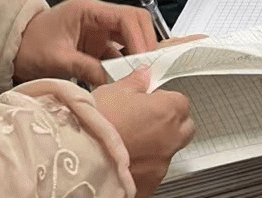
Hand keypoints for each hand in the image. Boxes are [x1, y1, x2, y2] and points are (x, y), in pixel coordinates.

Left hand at [14, 0, 157, 87]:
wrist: (11, 50)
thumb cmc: (29, 48)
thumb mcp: (56, 59)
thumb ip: (85, 68)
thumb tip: (113, 81)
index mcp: (88, 10)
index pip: (125, 17)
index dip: (139, 37)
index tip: (145, 60)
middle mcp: (98, 16)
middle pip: (134, 22)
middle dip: (144, 43)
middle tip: (150, 67)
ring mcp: (98, 30)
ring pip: (129, 36)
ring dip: (137, 54)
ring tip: (142, 75)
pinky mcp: (96, 45)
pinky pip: (118, 52)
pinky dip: (125, 64)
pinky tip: (127, 79)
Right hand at [93, 67, 194, 197]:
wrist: (77, 158)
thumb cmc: (95, 124)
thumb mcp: (114, 91)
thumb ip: (136, 82)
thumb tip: (144, 75)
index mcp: (167, 110)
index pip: (181, 102)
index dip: (165, 100)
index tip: (151, 102)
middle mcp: (171, 138)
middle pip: (184, 128)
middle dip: (171, 123)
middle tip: (147, 120)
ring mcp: (162, 164)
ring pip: (170, 150)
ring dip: (158, 145)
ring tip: (131, 141)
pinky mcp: (151, 185)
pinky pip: (155, 172)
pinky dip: (146, 165)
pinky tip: (127, 158)